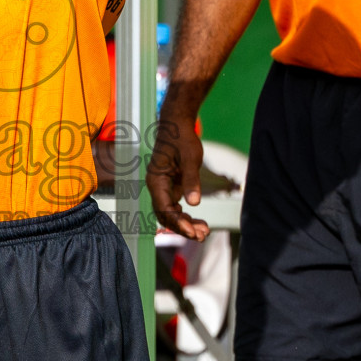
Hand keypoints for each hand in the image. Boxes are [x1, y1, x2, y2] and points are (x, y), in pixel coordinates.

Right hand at [147, 115, 210, 239]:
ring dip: (186, 225)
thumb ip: (191, 181)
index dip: (178, 223)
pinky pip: (176, 208)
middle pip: (166, 216)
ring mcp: (163, 189)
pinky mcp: (171, 187)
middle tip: (202, 236)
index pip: (164, 209)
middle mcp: (157, 187)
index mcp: (156, 181)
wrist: (177, 125)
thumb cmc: (182, 139)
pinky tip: (200, 223)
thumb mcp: (190, 158)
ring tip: (204, 232)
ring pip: (171, 214)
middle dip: (183, 228)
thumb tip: (194, 203)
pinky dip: (187, 217)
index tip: (193, 232)